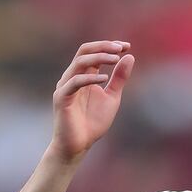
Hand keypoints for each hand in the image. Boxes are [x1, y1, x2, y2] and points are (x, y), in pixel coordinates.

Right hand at [49, 40, 134, 162]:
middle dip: (103, 46)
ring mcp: (66, 86)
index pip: (93, 52)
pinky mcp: (62, 98)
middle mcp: (73, 77)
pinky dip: (90, 78)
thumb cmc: (93, 122)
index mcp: (84, 75)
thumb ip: (119, 78)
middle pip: (84, 51)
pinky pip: (74, 82)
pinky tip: (105, 79)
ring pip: (79, 62)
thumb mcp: (112, 97)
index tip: (127, 46)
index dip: (109, 46)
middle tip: (120, 48)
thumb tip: (129, 56)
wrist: (79, 145)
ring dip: (99, 58)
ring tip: (116, 58)